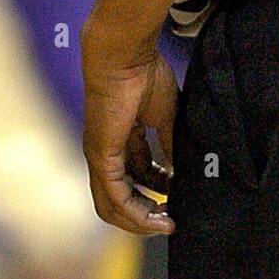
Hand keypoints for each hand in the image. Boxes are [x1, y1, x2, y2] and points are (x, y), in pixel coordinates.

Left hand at [80, 37, 178, 236]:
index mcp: (120, 139)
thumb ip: (169, 144)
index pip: (135, 177)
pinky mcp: (101, 157)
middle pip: (120, 198)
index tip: (178, 195)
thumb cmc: (144, 74)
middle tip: (171, 218)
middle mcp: (105, 151)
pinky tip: (159, 215)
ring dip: (141, 221)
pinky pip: (115, 197)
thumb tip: (177, 171)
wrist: (125, 55)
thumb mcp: (165, 116)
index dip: (157, 191)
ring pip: (113, 206)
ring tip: (166, 222)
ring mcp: (100, 156)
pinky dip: (137, 213)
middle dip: (147, 213)